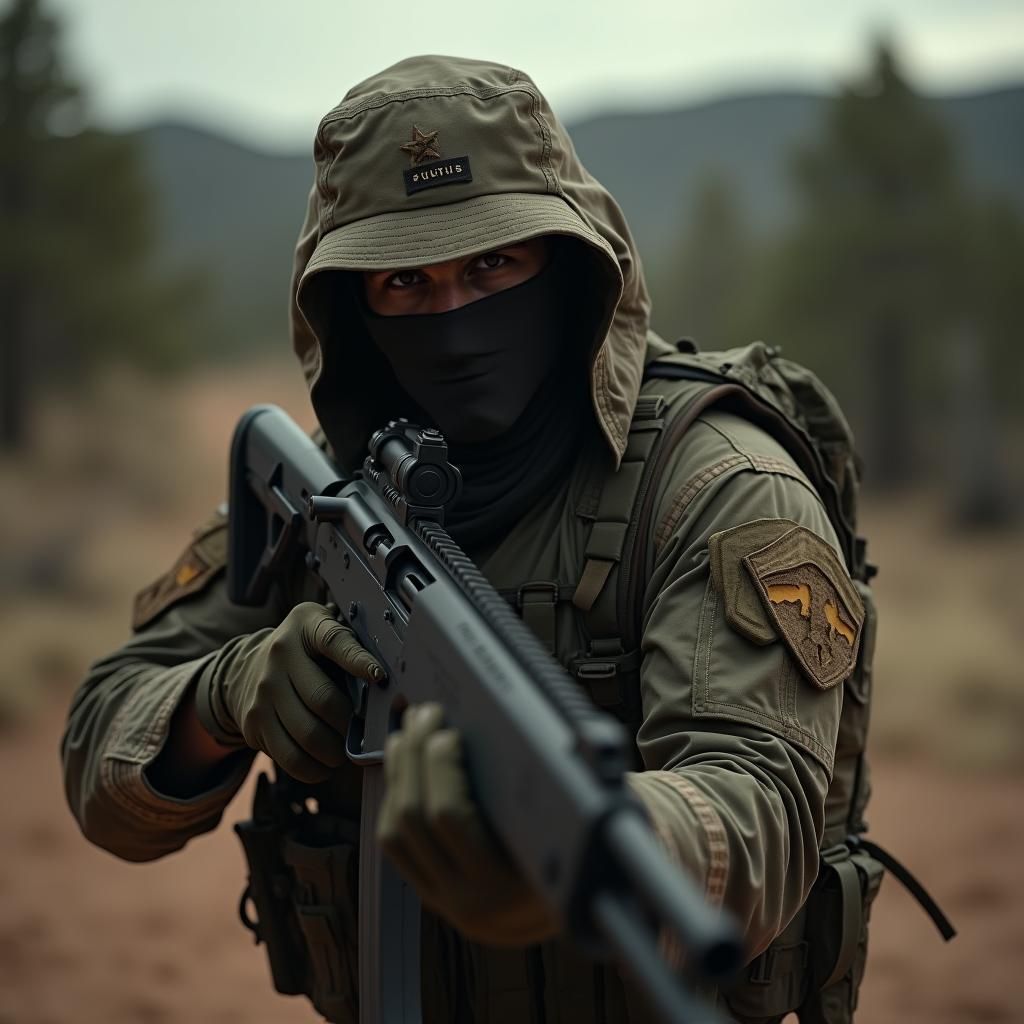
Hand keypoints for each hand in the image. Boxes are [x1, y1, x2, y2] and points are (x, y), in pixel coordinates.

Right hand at [196, 602, 382, 782]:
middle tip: (361, 729)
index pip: (335, 641)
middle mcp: (279, 656)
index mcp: (305, 626)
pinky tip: (325, 763)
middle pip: (324, 700)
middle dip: (350, 721)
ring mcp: (263, 691)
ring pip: (308, 734)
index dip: (359, 661)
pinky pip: (289, 757)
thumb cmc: (305, 651)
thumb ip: (350, 644)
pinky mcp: (253, 722)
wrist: (248, 668)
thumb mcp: (324, 629)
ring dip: (335, 750)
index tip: (380, 677)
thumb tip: (385, 679)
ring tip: (344, 749)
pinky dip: (314, 768)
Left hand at [377, 703, 559, 946]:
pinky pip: (394, 845)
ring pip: (396, 830)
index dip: (441, 766)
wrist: (570, 919)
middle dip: (416, 756)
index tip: (448, 732)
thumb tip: (532, 725)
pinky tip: (403, 768)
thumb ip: (555, 788)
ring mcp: (445, 898)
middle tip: (427, 716)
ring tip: (409, 733)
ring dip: (399, 773)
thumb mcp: (574, 828)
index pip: (451, 815)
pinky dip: (393, 798)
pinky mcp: (430, 893)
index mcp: (509, 881)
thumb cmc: (579, 857)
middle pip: (416, 815)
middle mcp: (471, 896)